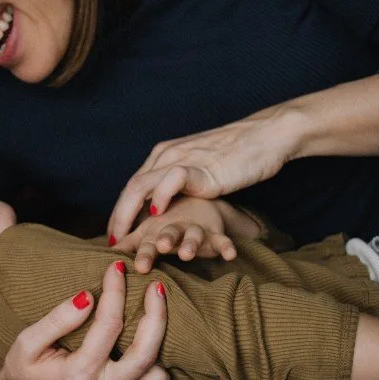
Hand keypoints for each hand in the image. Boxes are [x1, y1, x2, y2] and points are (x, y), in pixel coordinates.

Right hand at [0, 260, 201, 379]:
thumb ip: (56, 320)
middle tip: (157, 285)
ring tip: (161, 317)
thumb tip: (88, 296)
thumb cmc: (23, 372)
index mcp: (79, 373)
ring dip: (163, 347)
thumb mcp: (26, 344)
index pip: (109, 325)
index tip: (117, 266)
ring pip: (157, 378)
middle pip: (145, 352)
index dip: (116, 290)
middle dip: (155, 315)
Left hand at [108, 107, 298, 242]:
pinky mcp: (201, 166)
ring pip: (142, 185)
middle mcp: (167, 155)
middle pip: (131, 187)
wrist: (265, 137)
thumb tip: (168, 207)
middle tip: (113, 242)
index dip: (121, 211)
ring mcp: (182, 159)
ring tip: (124, 236)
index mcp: (164, 155)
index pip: (134, 185)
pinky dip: (159, 197)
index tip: (116, 235)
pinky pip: (171, 179)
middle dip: (118, 217)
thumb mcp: (200, 169)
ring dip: (128, 213)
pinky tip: (155, 215)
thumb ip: (181, 183)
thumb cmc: (237, 155)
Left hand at [114, 196, 261, 272]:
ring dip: (191, 244)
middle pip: (169, 235)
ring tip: (188, 253)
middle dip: (166, 240)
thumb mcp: (146, 235)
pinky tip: (230, 255)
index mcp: (155, 231)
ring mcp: (195, 230)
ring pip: (194, 236)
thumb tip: (103, 253)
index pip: (148, 242)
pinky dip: (227, 246)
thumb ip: (128, 245)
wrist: (197, 205)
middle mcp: (174, 229)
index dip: (144, 253)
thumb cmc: (163, 226)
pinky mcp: (214, 234)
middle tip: (161, 246)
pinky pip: (222, 240)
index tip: (138, 266)